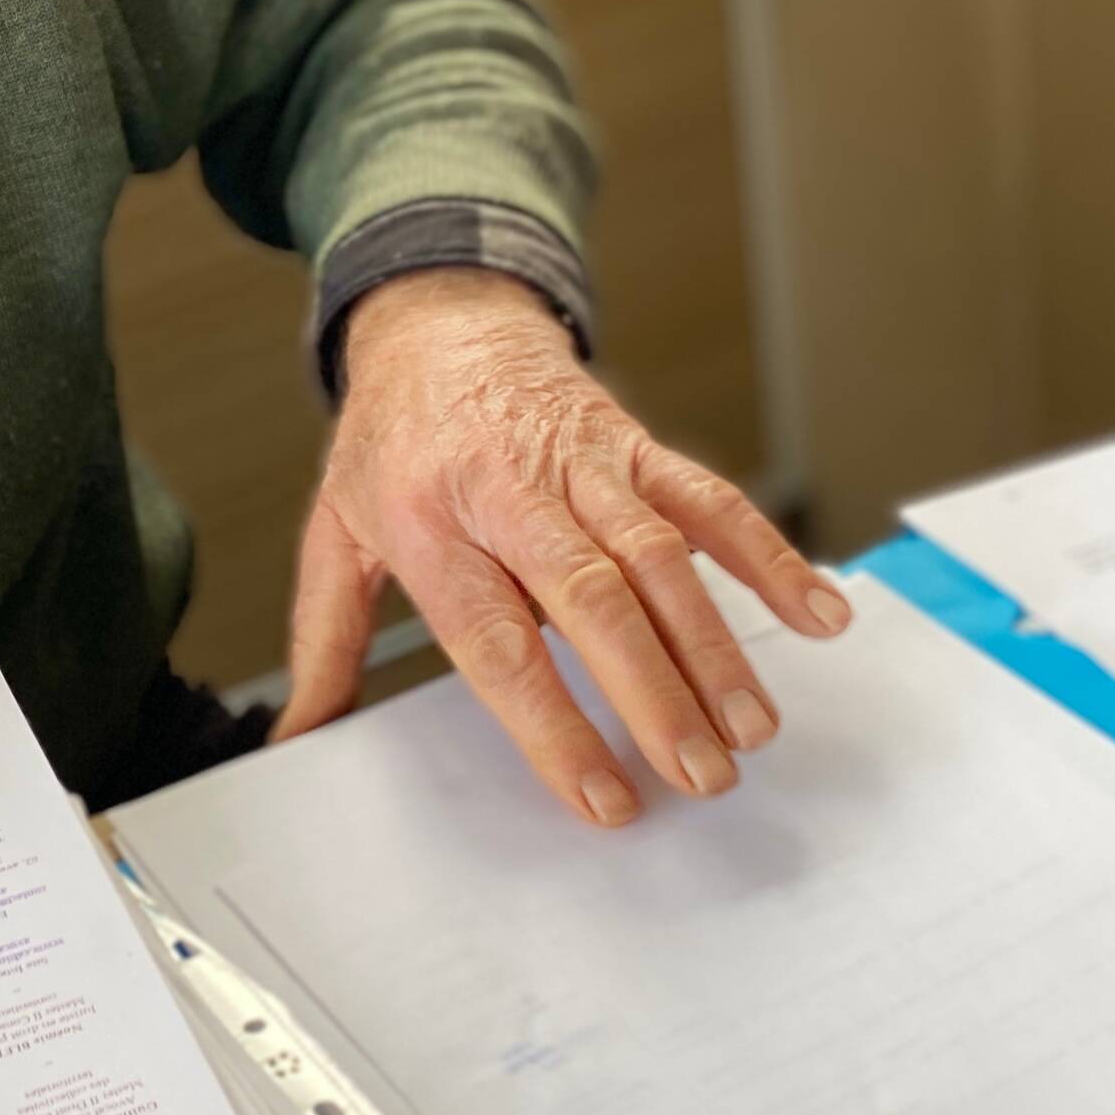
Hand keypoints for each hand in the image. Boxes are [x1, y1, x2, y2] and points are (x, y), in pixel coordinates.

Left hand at [275, 269, 852, 823]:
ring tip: (752, 727)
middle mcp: (510, 491)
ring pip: (661, 555)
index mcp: (428, 525)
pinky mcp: (635, 445)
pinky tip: (817, 613)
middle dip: (654, 692)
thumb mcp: (336, 533)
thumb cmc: (390, 442)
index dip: (552, 722)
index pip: (497, 642)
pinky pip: (711, 499)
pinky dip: (769, 554)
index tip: (601, 795)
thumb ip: (324, 642)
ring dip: (715, 644)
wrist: (438, 319)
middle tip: (700, 775)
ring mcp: (582, 463)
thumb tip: (296, 737)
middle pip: (592, 600)